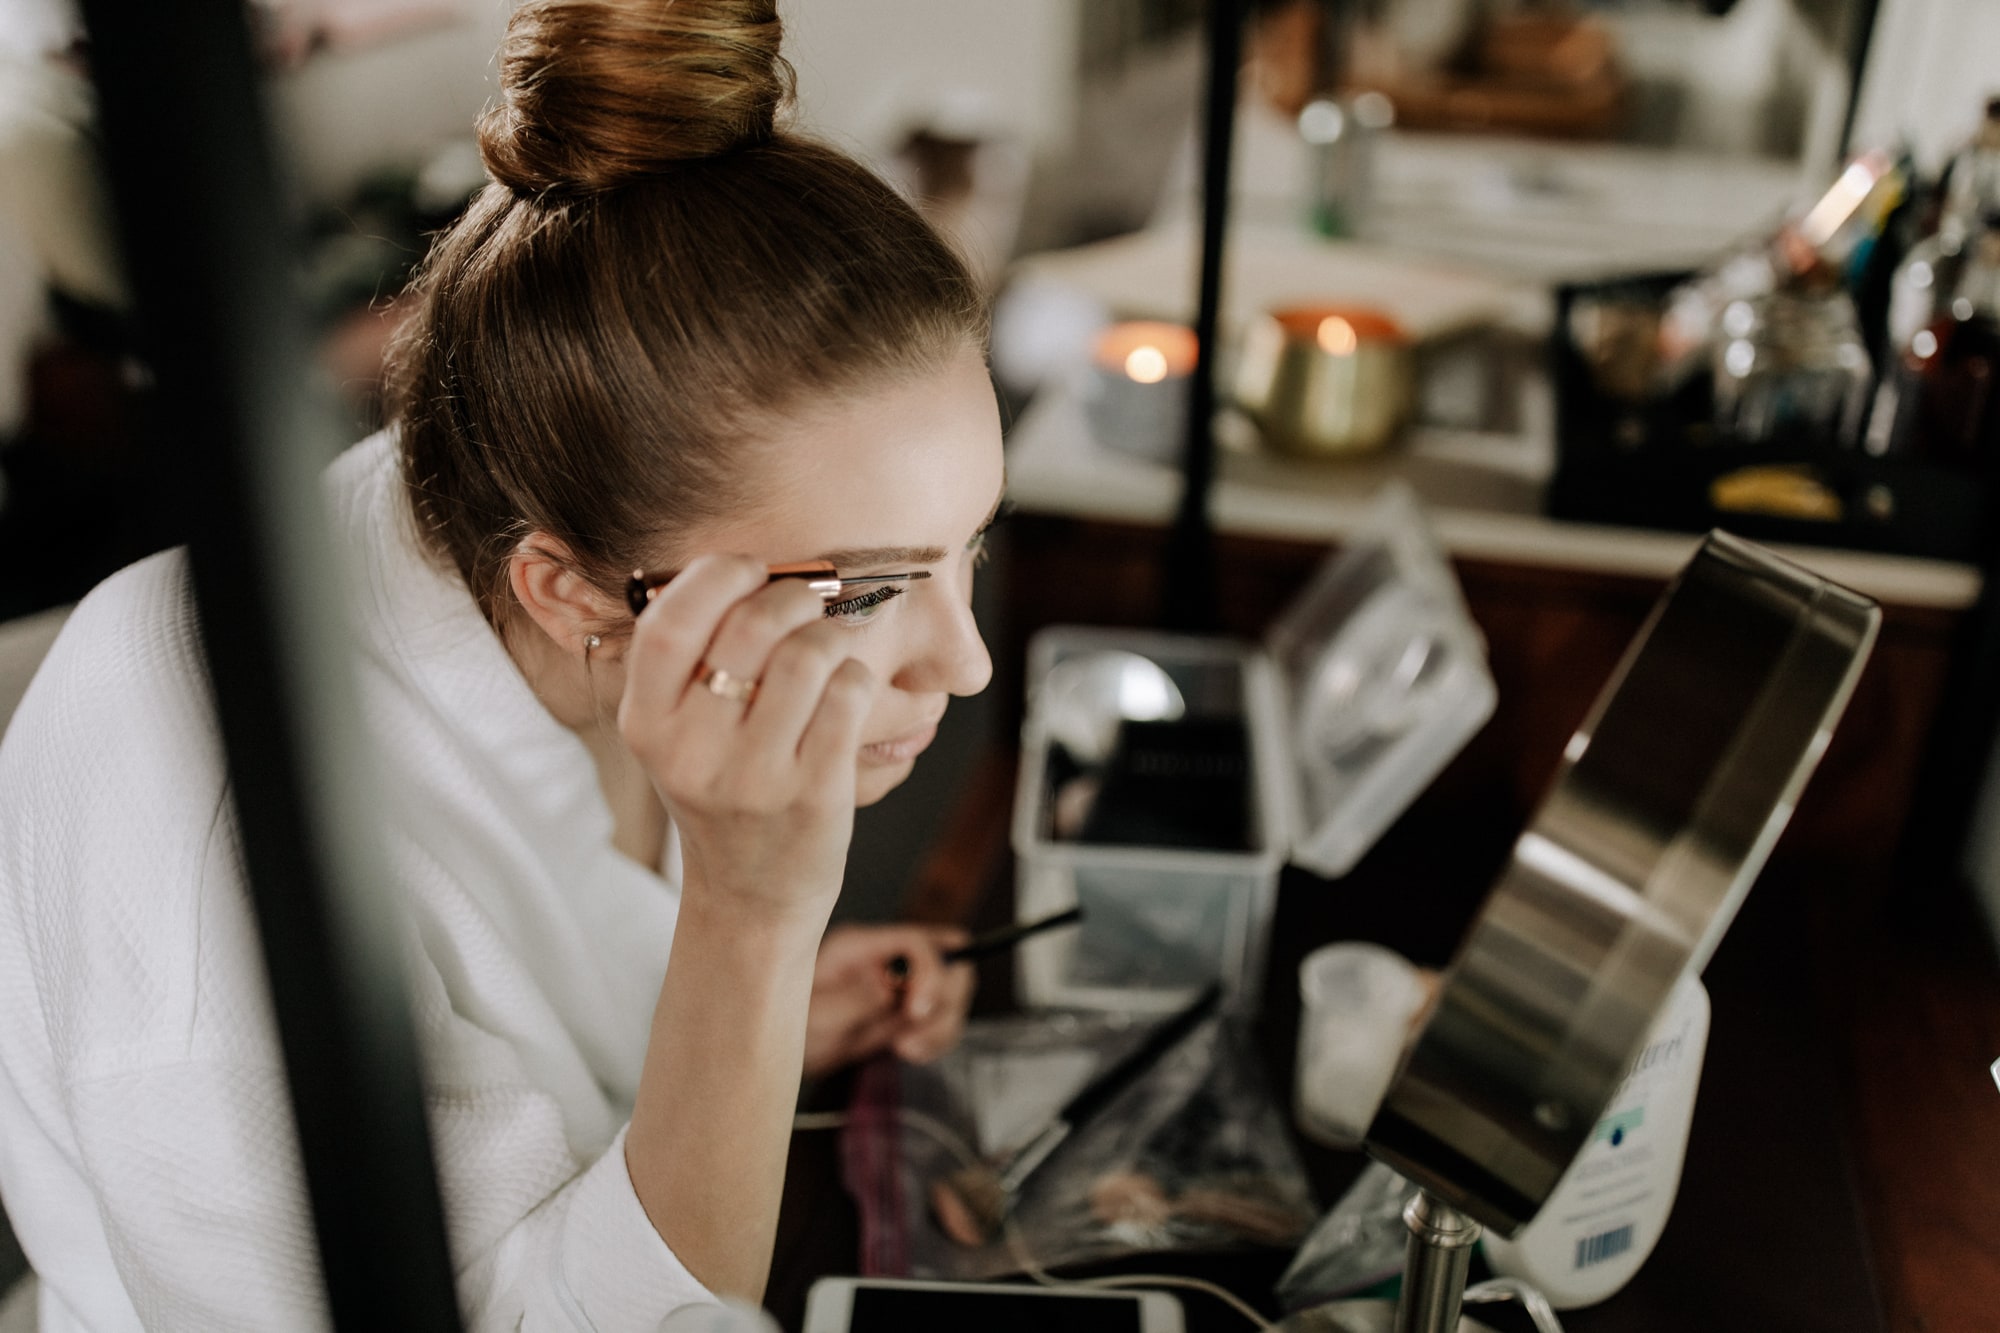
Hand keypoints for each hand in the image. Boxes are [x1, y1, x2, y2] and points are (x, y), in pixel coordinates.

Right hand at [618, 555, 878, 924]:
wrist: (751, 895)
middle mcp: (691, 752)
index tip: (749, 569)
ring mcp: (754, 777)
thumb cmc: (722, 790)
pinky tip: (847, 691)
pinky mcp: (815, 793)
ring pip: (808, 655)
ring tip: (829, 651)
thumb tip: (752, 568)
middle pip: (751, 626)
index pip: (668, 622)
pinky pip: (850, 694)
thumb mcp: (678, 733)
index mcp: (645, 724)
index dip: (716, 576)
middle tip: (807, 602)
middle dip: (793, 595)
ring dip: (831, 636)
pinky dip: (858, 677)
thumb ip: (693, 659)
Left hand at [803, 923, 973, 1076]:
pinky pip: (943, 1021)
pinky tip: (910, 1053)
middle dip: (945, 999)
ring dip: (942, 1025)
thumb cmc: (790, 1029)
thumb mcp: (815, 1016)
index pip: (917, 942)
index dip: (929, 973)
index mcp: (862, 946)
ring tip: (906, 1049)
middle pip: (949, 960)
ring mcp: (902, 985)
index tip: (916, 1012)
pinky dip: (938, 1040)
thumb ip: (853, 999)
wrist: (784, 1055)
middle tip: (913, 1031)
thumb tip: (891, 988)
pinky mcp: (907, 1012)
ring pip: (953, 993)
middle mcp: (888, 959)